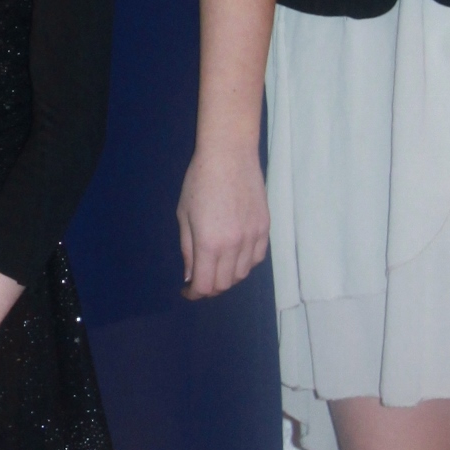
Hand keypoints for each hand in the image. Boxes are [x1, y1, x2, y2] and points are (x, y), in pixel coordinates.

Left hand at [176, 139, 270, 297]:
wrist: (230, 155)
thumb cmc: (199, 181)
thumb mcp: (184, 216)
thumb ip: (188, 249)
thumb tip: (191, 276)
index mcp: (210, 243)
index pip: (205, 285)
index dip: (195, 294)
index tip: (187, 291)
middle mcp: (234, 245)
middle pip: (225, 284)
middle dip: (210, 287)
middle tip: (199, 279)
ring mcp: (253, 237)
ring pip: (243, 274)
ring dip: (228, 277)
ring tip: (216, 266)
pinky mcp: (265, 228)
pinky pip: (257, 258)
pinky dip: (244, 263)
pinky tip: (234, 255)